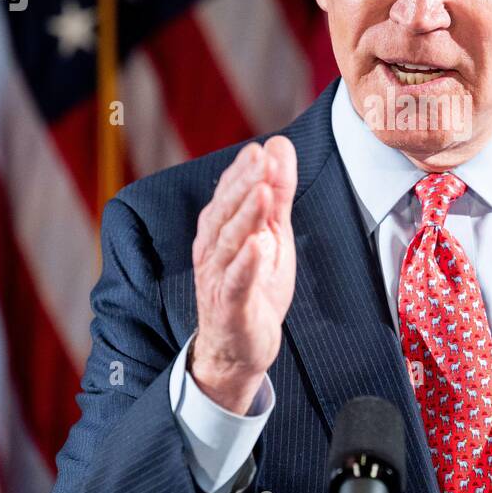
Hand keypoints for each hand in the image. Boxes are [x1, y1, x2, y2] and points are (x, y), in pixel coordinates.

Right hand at [189, 136, 296, 413]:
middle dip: (243, 185)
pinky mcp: (230, 306)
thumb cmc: (254, 285)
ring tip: (262, 192)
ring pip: (230, 243)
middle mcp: (213, 251)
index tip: (260, 150)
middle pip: (225, 212)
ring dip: (245, 216)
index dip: (242, 172)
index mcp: (220, 230)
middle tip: (260, 159)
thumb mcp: (272, 234)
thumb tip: (278, 145)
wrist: (239, 347)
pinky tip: (257, 245)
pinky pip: (237, 282)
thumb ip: (277, 192)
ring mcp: (219, 279)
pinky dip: (245, 263)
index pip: (229, 195)